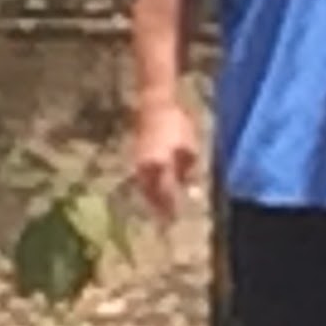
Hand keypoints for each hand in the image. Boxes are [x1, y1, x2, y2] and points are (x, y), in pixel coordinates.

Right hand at [131, 96, 200, 225]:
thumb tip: (189, 189)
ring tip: (159, 210)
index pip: (166, 194)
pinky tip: (153, 191)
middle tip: (166, 221)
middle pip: (153, 194)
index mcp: (161, 165)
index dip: (171, 208)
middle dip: (160, 208)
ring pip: (145, 187)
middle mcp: (147, 167)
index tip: (176, 219)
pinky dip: (148, 187)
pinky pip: (142, 178)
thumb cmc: (177, 124)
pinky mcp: (137, 157)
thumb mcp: (189, 148)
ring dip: (152, 200)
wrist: (155, 104)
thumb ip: (187, 171)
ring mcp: (139, 162)